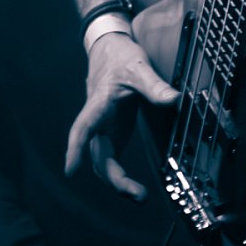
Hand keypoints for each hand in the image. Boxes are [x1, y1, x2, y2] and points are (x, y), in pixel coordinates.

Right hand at [65, 30, 177, 200]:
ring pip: (102, 162)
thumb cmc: (120, 57)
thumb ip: (155, 86)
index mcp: (99, 102)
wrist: (109, 50)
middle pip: (97, 155)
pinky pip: (109, 160)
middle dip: (113, 178)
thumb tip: (174, 99)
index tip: (71, 171)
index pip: (84, 127)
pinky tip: (131, 188)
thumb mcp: (140, 67)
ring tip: (139, 196)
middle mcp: (97, 120)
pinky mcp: (111, 133)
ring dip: (116, 181)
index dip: (76, 149)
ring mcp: (103, 129)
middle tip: (138, 195)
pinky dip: (118, 176)